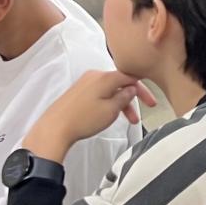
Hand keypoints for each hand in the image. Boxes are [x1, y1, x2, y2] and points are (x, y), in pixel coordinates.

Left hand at [23, 70, 156, 159]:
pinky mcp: (78, 92)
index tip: (150, 101)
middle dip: (132, 99)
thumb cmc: (81, 120)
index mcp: (104, 77)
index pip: (131, 77)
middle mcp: (94, 76)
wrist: (55, 128)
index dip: (143, 90)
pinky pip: (99, 93)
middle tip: (140, 113)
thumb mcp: (111, 110)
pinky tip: (109, 114)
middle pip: (120, 83)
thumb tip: (131, 90)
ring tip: (126, 120)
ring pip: (110, 89)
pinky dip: (108, 102)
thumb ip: (124, 97)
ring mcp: (84, 83)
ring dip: (120, 103)